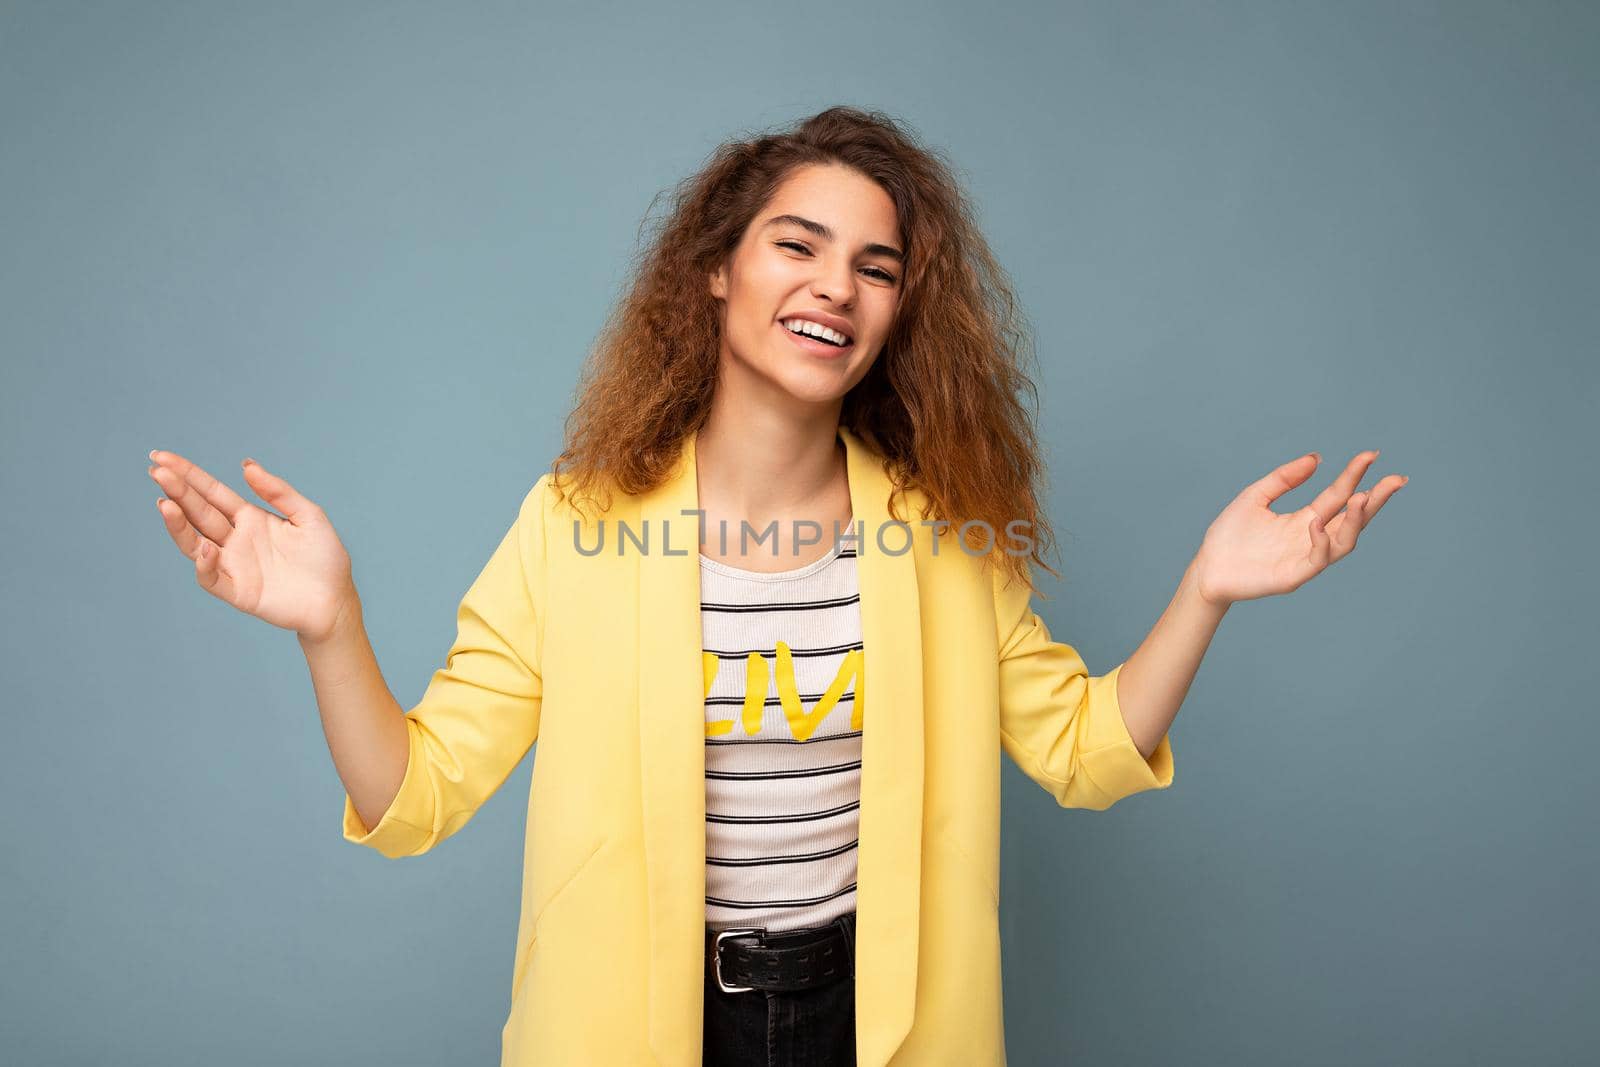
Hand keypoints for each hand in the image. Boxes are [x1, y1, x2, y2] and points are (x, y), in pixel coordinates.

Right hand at [149, 450, 358, 642]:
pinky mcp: (238, 592)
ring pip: (195, 542)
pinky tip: (206, 547)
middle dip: (177, 491)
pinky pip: (211, 579)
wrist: (336, 601)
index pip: (212, 492)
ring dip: (178, 524)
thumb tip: (246, 465)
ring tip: (165, 503)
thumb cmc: (326, 558)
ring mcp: (234, 565)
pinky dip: (204, 565)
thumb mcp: (309, 516)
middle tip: (156, 470)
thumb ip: (279, 491)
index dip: (188, 475)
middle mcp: (236, 539)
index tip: (162, 457)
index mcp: (250, 518)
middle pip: (199, 512)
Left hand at [1191, 450, 1407, 606]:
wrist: (1207, 568)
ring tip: (1362, 498)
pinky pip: (1318, 558)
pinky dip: (1322, 540)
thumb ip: (1284, 478)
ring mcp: (1305, 558)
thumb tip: (1317, 458)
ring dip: (1356, 520)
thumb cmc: (1229, 535)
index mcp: (1304, 519)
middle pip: (1352, 518)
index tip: (1371, 455)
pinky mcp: (1295, 575)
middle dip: (1376, 500)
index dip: (1354, 476)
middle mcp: (1312, 538)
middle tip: (1396, 480)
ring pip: (1345, 541)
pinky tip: (1318, 523)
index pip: (1337, 495)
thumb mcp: (1256, 496)